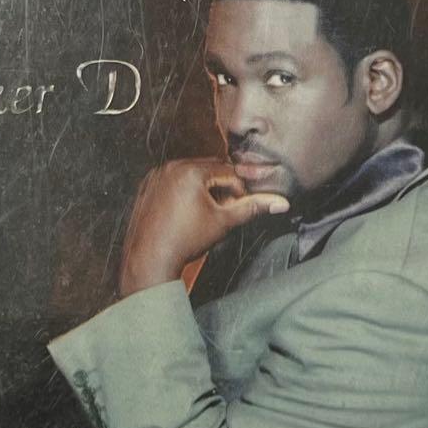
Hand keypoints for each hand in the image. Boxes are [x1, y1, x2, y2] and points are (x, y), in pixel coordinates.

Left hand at [119, 159, 288, 296]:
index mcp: (191, 171)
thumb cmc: (185, 241)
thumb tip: (280, 203)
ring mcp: (156, 176)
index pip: (228, 172)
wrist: (150, 259)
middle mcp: (171, 168)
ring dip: (203, 189)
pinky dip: (183, 193)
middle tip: (223, 211)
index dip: (238, 190)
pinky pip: (172, 182)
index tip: (239, 208)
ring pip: (190, 176)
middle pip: (208, 170)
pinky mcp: (147, 187)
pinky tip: (186, 215)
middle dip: (220, 188)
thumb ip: (253, 207)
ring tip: (204, 215)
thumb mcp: (224, 221)